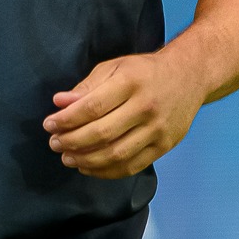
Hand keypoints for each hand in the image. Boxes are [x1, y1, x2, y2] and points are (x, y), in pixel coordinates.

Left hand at [44, 50, 204, 179]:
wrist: (189, 76)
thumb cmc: (145, 71)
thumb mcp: (114, 67)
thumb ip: (87, 87)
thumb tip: (59, 103)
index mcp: (131, 82)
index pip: (92, 107)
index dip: (66, 119)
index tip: (49, 125)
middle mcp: (146, 106)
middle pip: (102, 133)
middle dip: (72, 142)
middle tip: (54, 143)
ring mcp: (158, 129)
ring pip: (116, 154)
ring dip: (86, 160)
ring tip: (67, 158)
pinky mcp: (165, 146)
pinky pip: (131, 166)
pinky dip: (106, 171)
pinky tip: (89, 167)